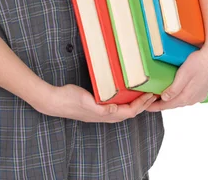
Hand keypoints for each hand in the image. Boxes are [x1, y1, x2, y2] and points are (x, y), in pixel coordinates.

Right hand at [37, 83, 158, 122]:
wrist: (55, 101)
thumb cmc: (69, 100)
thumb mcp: (85, 101)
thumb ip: (100, 108)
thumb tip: (114, 110)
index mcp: (105, 114)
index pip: (130, 112)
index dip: (142, 105)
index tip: (150, 95)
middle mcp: (105, 114)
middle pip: (130, 112)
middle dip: (143, 105)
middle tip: (153, 94)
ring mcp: (101, 111)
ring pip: (124, 109)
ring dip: (135, 103)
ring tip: (143, 94)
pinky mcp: (97, 106)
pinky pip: (116, 105)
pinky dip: (124, 100)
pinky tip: (124, 93)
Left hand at [145, 42, 207, 111]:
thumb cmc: (198, 63)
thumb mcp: (183, 74)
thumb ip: (174, 89)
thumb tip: (164, 99)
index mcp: (186, 97)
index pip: (167, 105)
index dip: (155, 107)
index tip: (145, 108)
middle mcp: (192, 99)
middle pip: (173, 104)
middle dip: (161, 104)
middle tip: (149, 102)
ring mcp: (198, 96)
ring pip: (181, 101)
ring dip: (170, 100)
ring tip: (160, 97)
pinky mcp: (202, 90)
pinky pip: (187, 97)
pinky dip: (178, 97)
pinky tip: (175, 92)